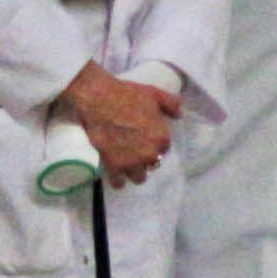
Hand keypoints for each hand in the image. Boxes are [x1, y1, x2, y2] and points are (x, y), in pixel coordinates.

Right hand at [54, 64, 178, 186]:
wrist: (97, 100)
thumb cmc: (126, 95)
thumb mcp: (154, 94)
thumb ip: (171, 104)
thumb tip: (179, 114)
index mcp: (161, 138)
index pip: (164, 149)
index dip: (155, 144)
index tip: (146, 139)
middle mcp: (149, 154)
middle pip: (153, 165)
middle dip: (146, 159)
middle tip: (135, 149)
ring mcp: (130, 162)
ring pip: (139, 178)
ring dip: (134, 172)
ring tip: (127, 163)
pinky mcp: (112, 165)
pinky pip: (118, 183)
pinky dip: (118, 180)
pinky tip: (116, 174)